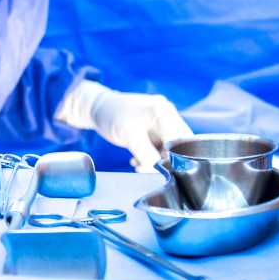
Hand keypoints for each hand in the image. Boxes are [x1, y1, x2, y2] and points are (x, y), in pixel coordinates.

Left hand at [55, 80, 192, 170]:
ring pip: (168, 148)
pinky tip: (136, 160)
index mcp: (164, 112)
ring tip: (138, 164)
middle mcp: (166, 114)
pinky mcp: (153, 129)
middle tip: (147, 169)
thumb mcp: (130, 137)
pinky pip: (159, 147)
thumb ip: (148, 155)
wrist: (96, 108)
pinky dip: (150, 156)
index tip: (163, 170)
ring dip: (156, 160)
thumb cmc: (111, 116)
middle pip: (178, 145)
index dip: (176, 158)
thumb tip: (160, 171)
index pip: (182, 141)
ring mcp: (160, 121)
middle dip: (166, 161)